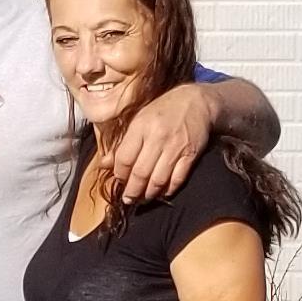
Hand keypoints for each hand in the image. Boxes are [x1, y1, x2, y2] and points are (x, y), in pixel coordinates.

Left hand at [109, 79, 213, 206]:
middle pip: (140, 173)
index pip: (124, 158)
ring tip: (143, 199)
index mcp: (141, 127)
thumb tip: (104, 164)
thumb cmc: (163, 110)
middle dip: (132, 191)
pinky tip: (162, 192)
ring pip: (158, 180)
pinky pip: (177, 179)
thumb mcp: (138, 119)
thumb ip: (122, 143)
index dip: (119, 174)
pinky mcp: (190, 155)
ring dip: (149, 194)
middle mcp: (157, 137)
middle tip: (129, 199)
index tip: (119, 180)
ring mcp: (175, 147)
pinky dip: (168, 190)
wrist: (197, 102)